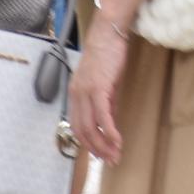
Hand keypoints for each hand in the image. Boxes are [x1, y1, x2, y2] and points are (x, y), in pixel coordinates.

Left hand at [70, 16, 131, 164]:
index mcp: (75, 94)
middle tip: (109, 160)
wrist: (108, 33)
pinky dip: (110, 131)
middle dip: (96, 149)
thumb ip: (105, 100)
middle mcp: (77, 96)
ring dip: (104, 145)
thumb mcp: (104, 81)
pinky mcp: (99, 89)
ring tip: (115, 155)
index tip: (100, 153)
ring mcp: (86, 93)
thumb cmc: (107, 53)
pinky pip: (103, 116)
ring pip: (92, 128)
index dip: (88, 143)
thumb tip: (109, 119)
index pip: (78, 125)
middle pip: (82, 131)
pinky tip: (118, 140)